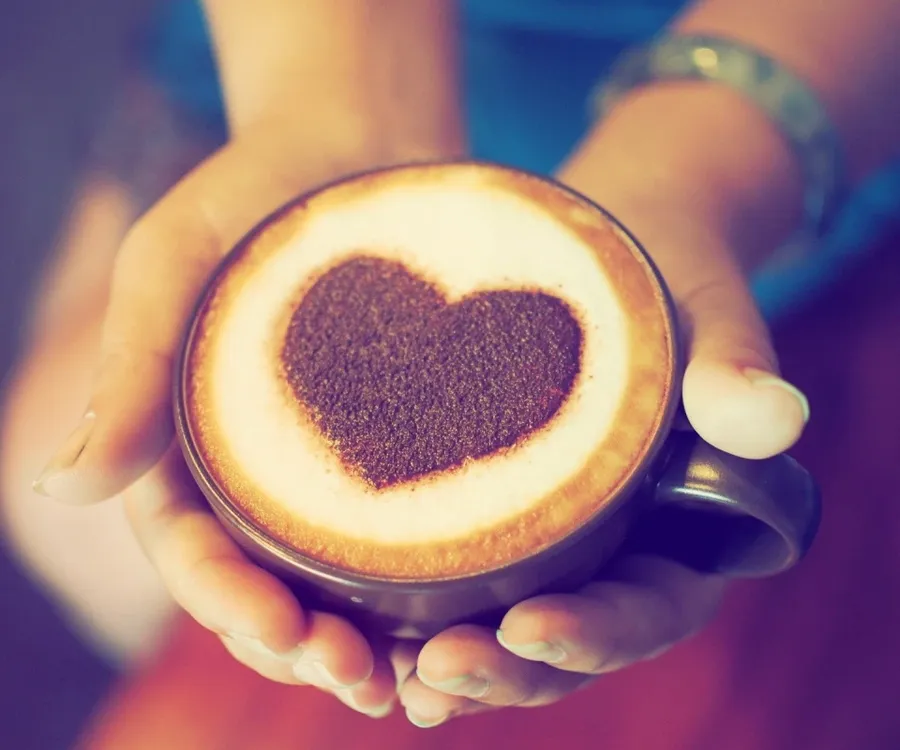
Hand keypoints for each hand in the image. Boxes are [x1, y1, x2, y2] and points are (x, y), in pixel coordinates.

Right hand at [31, 121, 420, 716]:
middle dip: (300, 645)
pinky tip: (455, 624)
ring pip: (333, 585)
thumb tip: (60, 490)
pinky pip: (402, 536)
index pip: (192, 550)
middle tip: (361, 679)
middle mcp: (256, 473)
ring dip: (362, 643)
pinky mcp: (397, 451)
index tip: (281, 629)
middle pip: (263, 588)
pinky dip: (418, 593)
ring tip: (410, 681)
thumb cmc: (253, 192)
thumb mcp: (174, 261)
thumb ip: (129, 369)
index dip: (226, 602)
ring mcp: (330, 468)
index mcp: (185, 446)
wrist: (359, 144)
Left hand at [394, 145, 810, 726]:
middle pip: (566, 639)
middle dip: (506, 667)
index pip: (648, 609)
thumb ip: (736, 362)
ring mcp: (554, 536)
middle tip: (437, 669)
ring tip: (388, 675)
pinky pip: (459, 578)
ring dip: (451, 660)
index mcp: (685, 528)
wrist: (613, 249)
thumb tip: (773, 420)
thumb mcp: (708, 308)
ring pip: (505, 628)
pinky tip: (363, 629)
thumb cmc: (669, 277)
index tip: (530, 626)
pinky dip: (416, 615)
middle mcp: (615, 548)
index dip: (594, 633)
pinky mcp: (499, 509)